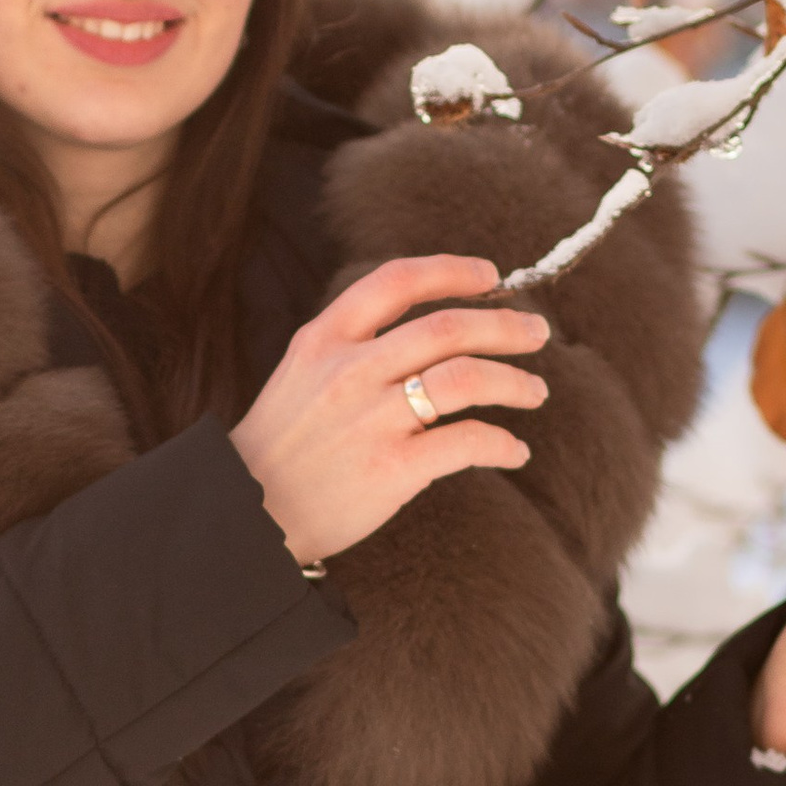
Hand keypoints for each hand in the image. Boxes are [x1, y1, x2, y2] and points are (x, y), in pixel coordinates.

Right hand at [231, 255, 550, 569]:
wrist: (248, 515)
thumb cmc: (284, 445)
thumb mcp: (301, 372)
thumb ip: (352, 344)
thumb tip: (427, 327)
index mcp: (325, 338)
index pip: (398, 280)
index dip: (453, 270)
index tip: (492, 276)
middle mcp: (350, 370)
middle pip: (448, 326)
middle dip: (505, 326)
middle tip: (537, 333)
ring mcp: (371, 419)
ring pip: (466, 378)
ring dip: (515, 382)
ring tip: (535, 392)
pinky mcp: (392, 468)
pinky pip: (468, 443)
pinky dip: (503, 445)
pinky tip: (514, 452)